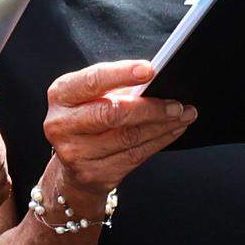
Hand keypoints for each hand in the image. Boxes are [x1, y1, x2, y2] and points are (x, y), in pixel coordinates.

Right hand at [38, 58, 195, 197]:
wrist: (71, 166)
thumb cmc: (86, 119)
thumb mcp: (90, 97)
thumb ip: (115, 88)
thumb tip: (154, 82)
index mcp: (61, 95)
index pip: (93, 81)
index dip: (122, 74)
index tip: (150, 70)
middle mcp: (61, 124)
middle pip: (113, 113)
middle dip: (150, 108)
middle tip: (177, 104)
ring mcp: (76, 153)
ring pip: (129, 137)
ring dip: (162, 126)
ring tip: (183, 115)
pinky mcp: (93, 175)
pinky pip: (134, 156)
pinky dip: (158, 142)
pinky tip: (172, 131)